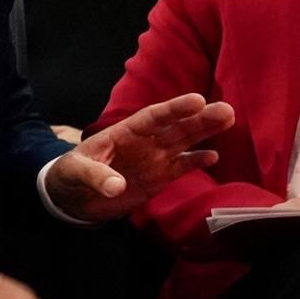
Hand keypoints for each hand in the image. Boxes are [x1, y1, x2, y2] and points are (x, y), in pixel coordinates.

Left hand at [43, 93, 235, 221]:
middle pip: (176, 127)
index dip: (175, 109)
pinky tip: (214, 156)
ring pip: (184, 142)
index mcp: (125, 131)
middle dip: (200, 119)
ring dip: (205, 132)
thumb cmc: (71, 175)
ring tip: (228, 119)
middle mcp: (145, 141)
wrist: (74, 198)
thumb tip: (117, 186)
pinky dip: (197, 161)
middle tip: (226, 111)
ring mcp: (155, 158)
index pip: (154, 117)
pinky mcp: (159, 178)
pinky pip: (182, 167)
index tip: (197, 100)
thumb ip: (96, 176)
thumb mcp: (76, 172)